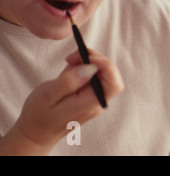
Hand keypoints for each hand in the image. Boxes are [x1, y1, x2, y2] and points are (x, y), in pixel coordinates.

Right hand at [0, 49, 123, 154]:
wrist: (36, 133)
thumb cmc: (38, 115)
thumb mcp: (47, 96)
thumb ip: (69, 82)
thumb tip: (91, 68)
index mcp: (89, 104)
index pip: (114, 84)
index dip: (106, 65)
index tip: (86, 57)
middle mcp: (97, 102)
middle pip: (110, 74)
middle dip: (94, 59)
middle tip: (72, 58)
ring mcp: (95, 99)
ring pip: (103, 72)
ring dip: (88, 62)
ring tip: (68, 64)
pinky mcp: (91, 95)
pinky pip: (95, 76)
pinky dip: (84, 67)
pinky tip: (70, 71)